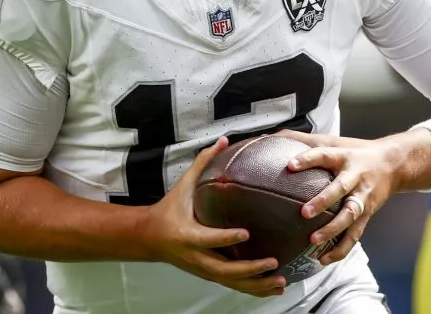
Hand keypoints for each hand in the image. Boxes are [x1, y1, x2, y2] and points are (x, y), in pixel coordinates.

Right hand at [143, 136, 287, 297]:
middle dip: (250, 269)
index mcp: (188, 235)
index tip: (246, 233)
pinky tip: (274, 288)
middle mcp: (196, 257)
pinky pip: (233, 285)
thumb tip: (222, 140)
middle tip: (273, 261)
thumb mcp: (182, 186)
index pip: (209, 239)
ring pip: (232, 282)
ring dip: (257, 285)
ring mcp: (203, 270)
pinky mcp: (209, 275)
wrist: (150, 238)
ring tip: (281, 281)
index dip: (226, 238)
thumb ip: (202, 164)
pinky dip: (254, 289)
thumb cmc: (169, 209)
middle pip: (225, 270)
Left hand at [277, 130, 398, 265]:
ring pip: (350, 216)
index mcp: (344, 158)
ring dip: (333, 230)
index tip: (290, 165)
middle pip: (340, 189)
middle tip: (304, 213)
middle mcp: (355, 178)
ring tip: (313, 241)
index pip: (324, 156)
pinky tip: (324, 259)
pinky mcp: (367, 215)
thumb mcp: (334, 142)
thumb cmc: (355, 153)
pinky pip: (355, 235)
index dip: (308, 159)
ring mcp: (363, 198)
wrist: (394, 164)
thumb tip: (271, 136)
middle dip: (323, 201)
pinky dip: (341, 248)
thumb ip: (306, 142)